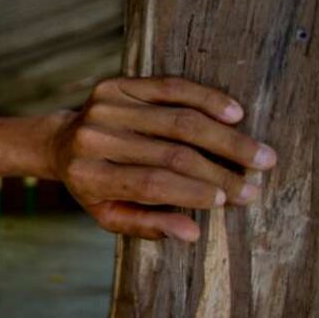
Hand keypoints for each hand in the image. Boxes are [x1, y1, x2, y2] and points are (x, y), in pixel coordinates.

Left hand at [51, 76, 276, 241]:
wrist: (58, 143)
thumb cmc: (92, 186)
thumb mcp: (109, 215)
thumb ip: (147, 225)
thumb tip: (192, 232)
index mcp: (90, 176)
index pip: (152, 184)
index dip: (193, 191)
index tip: (229, 199)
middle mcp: (94, 139)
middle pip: (171, 153)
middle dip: (221, 171)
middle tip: (256, 184)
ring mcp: (104, 108)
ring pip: (178, 120)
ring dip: (226, 138)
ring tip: (260, 154)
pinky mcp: (116, 85)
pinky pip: (170, 87)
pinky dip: (207, 99)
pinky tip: (235, 114)